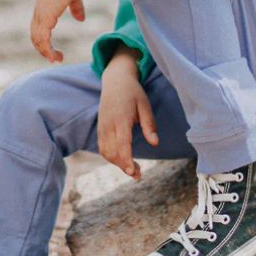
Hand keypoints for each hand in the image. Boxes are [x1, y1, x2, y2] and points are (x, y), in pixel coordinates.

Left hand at [30, 0, 88, 62]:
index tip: (53, 47)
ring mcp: (40, 16)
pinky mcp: (45, 18)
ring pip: (38, 40)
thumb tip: (81, 19)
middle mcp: (39, 13)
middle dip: (44, 49)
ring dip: (47, 52)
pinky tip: (54, 57)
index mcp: (43, 7)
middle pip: (35, 36)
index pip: (38, 27)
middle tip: (56, 57)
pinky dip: (47, 50)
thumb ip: (76, 8)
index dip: (44, 39)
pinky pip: (43, 39)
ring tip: (57, 59)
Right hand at [99, 53, 157, 179]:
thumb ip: (149, 124)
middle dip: (124, 166)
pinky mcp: (100, 129)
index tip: (134, 172)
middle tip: (139, 174)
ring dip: (118, 164)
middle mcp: (108, 124)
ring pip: (106, 152)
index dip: (127, 159)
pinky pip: (103, 148)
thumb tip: (155, 143)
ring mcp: (102, 127)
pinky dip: (112, 157)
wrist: (115, 81)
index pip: (122, 143)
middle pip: (113, 152)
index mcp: (121, 118)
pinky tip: (123, 160)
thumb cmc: (133, 92)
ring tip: (133, 169)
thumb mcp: (145, 105)